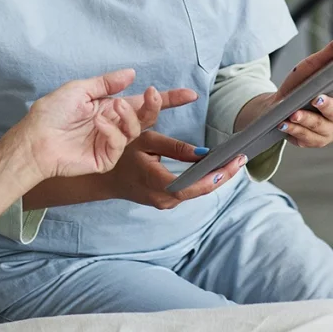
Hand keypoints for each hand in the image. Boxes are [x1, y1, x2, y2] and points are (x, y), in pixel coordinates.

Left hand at [14, 69, 196, 179]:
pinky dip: (111, 131)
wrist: (35, 139)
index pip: (141, 102)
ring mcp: (111, 143)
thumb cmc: (51, 113)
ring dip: (127, 115)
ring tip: (114, 106)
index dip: (166, 99)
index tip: (189, 94)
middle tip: (153, 94)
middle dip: (155, 104)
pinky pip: (118, 143)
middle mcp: (113, 124)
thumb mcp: (79, 89)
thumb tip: (131, 74)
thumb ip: (106, 83)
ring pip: (134, 129)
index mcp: (108, 107)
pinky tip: (98, 123)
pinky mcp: (106, 159)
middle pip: (145, 116)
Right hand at [95, 130, 246, 208]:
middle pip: (199, 190)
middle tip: (240, 158)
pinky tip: (214, 169)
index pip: (192, 186)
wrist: (103, 176)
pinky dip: (202, 180)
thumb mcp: (145, 140)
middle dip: (222, 175)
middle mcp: (162, 198)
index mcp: (155, 182)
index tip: (233, 163)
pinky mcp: (165, 201)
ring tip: (232, 161)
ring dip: (214, 178)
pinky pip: (189, 191)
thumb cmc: (120, 153)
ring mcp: (164, 203)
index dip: (215, 177)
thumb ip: (174, 147)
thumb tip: (203, 152)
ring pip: (196, 192)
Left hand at [271, 41, 332, 147]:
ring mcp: (323, 134)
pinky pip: (302, 140)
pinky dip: (292, 132)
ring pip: (316, 131)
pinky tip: (283, 126)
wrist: (278, 104)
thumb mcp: (311, 68)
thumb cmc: (299, 85)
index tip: (323, 95)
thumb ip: (327, 57)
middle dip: (325, 108)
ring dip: (303, 123)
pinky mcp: (308, 142)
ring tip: (291, 115)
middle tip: (315, 100)